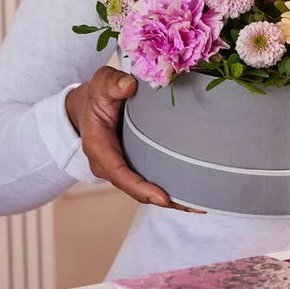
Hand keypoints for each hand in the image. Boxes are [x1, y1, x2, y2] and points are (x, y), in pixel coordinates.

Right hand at [65, 66, 201, 211]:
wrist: (90, 104)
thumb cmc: (98, 93)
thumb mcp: (102, 83)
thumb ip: (113, 83)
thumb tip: (130, 86)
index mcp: (99, 147)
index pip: (119, 172)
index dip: (140, 187)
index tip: (163, 198)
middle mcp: (110, 163)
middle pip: (136, 189)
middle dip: (163, 200)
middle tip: (193, 205)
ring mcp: (123, 165)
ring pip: (145, 189)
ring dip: (171, 199)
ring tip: (199, 204)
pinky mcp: (134, 162)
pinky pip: (150, 179)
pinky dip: (170, 187)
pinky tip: (193, 193)